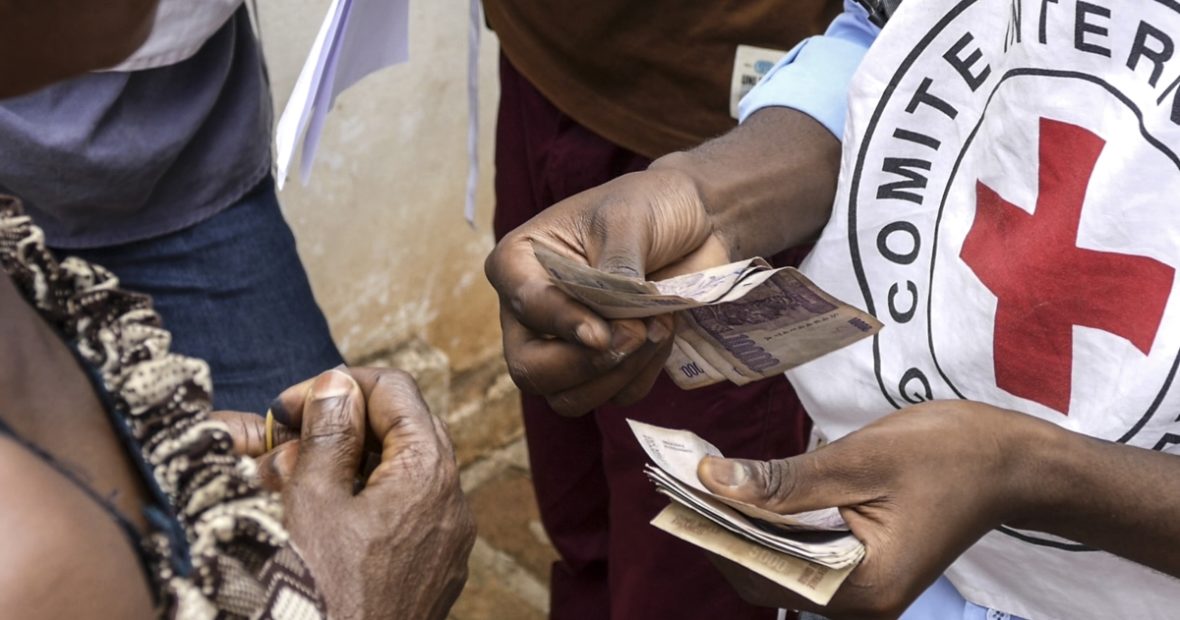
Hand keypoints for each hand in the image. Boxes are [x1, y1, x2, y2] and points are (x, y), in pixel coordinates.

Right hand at [216, 368, 475, 619]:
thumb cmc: (323, 593)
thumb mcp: (312, 501)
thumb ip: (328, 433)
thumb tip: (337, 385)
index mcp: (429, 471)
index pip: (395, 390)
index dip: (338, 386)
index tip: (290, 407)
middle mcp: (452, 500)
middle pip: (403, 427)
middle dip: (342, 425)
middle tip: (286, 440)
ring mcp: (448, 538)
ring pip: (402, 472)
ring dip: (348, 463)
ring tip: (291, 481)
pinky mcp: (435, 567)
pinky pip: (405, 512)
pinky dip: (365, 500)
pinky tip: (320, 516)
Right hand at [484, 166, 723, 415]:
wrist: (696, 219)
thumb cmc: (650, 207)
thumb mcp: (626, 221)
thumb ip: (613, 274)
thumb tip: (611, 330)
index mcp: (519, 264)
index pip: (524, 306)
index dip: (562, 324)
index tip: (601, 335)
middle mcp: (531, 312)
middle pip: (530, 371)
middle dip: (585, 365)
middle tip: (636, 334)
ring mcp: (564, 345)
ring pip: (568, 398)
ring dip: (619, 374)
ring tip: (656, 326)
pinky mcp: (603, 366)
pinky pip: (614, 396)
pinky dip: (643, 373)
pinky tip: (661, 332)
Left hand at [695, 400, 1053, 617]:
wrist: (1010, 462)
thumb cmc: (949, 455)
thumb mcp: (860, 460)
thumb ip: (783, 480)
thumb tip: (712, 479)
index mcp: (865, 588)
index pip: (763, 573)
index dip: (715, 533)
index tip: (676, 491)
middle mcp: (859, 604)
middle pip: (765, 574)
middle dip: (721, 528)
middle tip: (682, 478)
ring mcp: (859, 590)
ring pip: (777, 565)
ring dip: (742, 525)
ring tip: (705, 479)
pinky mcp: (857, 569)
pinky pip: (798, 554)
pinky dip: (770, 525)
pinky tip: (748, 489)